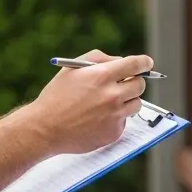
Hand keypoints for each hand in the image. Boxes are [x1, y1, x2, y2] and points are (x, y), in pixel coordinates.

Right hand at [26, 49, 151, 155]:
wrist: (45, 128)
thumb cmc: (57, 96)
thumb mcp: (72, 68)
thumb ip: (99, 59)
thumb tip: (120, 61)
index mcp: (102, 76)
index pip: (136, 64)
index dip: (144, 63)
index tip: (146, 63)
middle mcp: (112, 95)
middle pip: (140, 85)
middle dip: (133, 82)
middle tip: (123, 84)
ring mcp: (115, 116)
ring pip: (136, 104)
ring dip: (127, 101)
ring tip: (107, 103)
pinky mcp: (114, 132)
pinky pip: (124, 121)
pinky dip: (116, 118)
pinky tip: (97, 118)